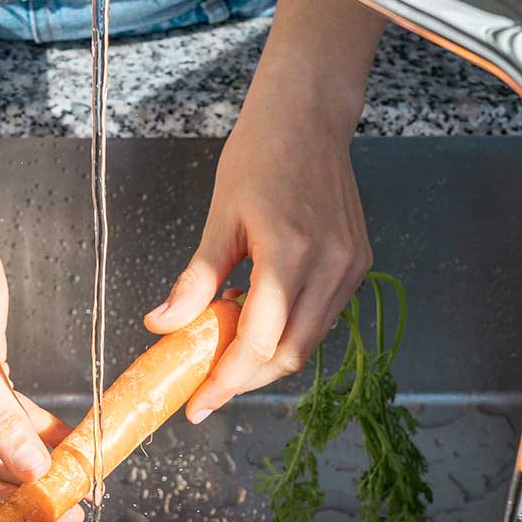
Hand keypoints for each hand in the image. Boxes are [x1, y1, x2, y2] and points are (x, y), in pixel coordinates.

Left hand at [144, 65, 372, 423]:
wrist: (308, 118)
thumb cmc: (260, 155)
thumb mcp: (220, 218)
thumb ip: (195, 279)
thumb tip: (163, 325)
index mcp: (290, 253)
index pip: (259, 342)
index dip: (227, 381)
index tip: (199, 404)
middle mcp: (329, 266)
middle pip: (290, 355)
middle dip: (246, 380)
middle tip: (207, 388)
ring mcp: (350, 267)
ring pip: (310, 342)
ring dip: (267, 359)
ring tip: (227, 353)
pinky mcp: (358, 263)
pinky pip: (323, 318)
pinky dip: (290, 332)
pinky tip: (259, 321)